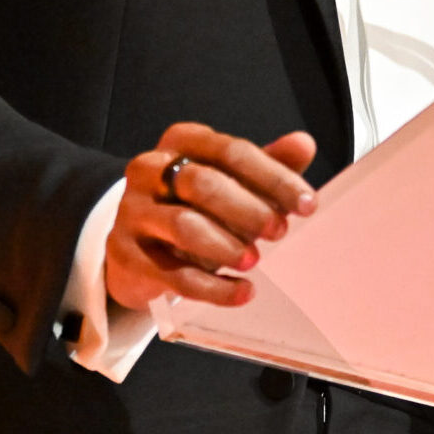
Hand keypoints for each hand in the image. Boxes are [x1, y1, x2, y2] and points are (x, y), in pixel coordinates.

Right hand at [105, 122, 318, 313]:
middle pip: (203, 184)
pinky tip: (242, 292)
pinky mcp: (125, 255)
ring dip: (226, 246)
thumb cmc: (196, 205)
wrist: (139, 246)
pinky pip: (173, 274)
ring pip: (184, 226)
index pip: (232, 152)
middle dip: (248, 210)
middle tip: (280, 232)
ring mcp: (133, 212)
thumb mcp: (233, 180)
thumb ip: (269, 163)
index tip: (307, 204)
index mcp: (182, 141)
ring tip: (254, 260)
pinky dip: (213, 287)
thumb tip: (304, 143)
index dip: (274, 177)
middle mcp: (150, 169)